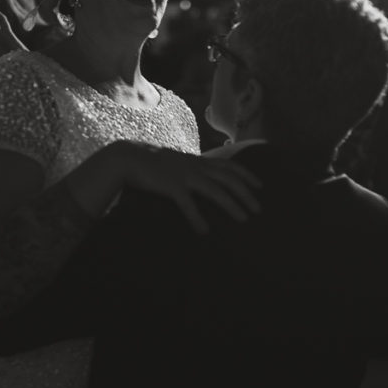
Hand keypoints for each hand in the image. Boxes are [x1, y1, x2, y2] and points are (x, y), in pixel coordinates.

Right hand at [110, 142, 261, 233]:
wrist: (128, 157)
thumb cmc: (150, 163)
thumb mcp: (175, 162)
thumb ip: (190, 169)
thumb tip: (203, 178)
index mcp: (196, 161)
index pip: (228, 166)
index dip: (246, 175)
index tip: (260, 186)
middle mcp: (195, 167)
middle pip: (228, 179)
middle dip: (245, 194)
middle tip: (258, 209)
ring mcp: (184, 176)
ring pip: (215, 190)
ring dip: (231, 205)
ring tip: (243, 219)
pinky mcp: (171, 186)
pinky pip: (187, 204)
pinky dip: (197, 217)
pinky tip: (204, 231)